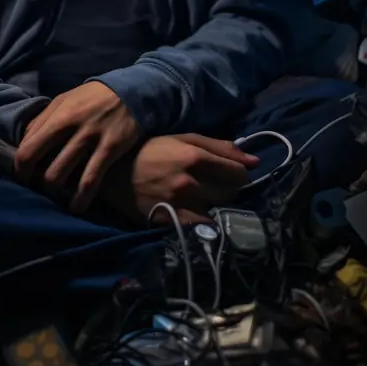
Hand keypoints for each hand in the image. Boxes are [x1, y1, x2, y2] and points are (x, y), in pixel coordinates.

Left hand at [15, 82, 139, 212]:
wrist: (130, 89)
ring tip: (57, 197)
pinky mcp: (111, 148)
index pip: (28, 149)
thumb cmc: (91, 98)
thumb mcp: (64, 100)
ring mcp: (91, 137)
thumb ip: (43, 120)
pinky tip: (76, 207)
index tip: (23, 177)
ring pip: (62, 175)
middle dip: (37, 184)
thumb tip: (23, 142)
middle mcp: (72, 126)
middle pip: (43, 166)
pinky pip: (91, 180)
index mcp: (57, 115)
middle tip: (39, 189)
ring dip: (56, 192)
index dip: (20, 169)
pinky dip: (81, 199)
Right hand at [102, 133, 258, 223]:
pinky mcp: (172, 221)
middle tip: (211, 183)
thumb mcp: (183, 139)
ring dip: (215, 204)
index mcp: (195, 157)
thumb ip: (219, 147)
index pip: (239, 173)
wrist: (113, 173)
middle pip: (231, 193)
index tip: (229, 173)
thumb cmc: (150, 150)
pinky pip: (204, 226)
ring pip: (218, 209)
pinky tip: (193, 210)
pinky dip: (204, 219)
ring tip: (200, 196)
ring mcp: (182, 204)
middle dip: (226, 188)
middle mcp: (191, 182)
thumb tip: (254, 160)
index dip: (238, 173)